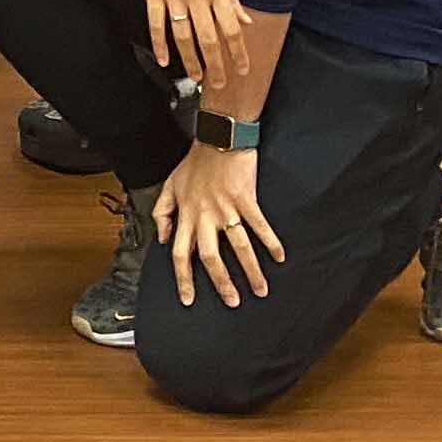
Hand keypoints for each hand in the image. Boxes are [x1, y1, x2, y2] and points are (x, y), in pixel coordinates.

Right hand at [122, 0, 250, 85]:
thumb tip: (244, 20)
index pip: (232, 29)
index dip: (238, 52)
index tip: (242, 70)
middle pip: (208, 38)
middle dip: (216, 65)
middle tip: (219, 84)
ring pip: (183, 36)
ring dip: (190, 60)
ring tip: (196, 77)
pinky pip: (156, 23)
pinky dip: (159, 44)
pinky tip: (163, 59)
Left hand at [153, 141, 287, 307]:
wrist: (217, 139)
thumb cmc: (194, 163)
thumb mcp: (169, 186)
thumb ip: (162, 213)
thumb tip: (162, 239)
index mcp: (186, 215)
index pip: (180, 253)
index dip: (183, 277)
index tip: (188, 298)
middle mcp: (205, 216)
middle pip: (211, 257)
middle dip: (221, 283)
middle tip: (232, 302)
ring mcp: (226, 208)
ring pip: (239, 247)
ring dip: (251, 271)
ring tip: (261, 290)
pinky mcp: (246, 199)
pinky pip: (259, 225)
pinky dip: (270, 242)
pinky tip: (279, 258)